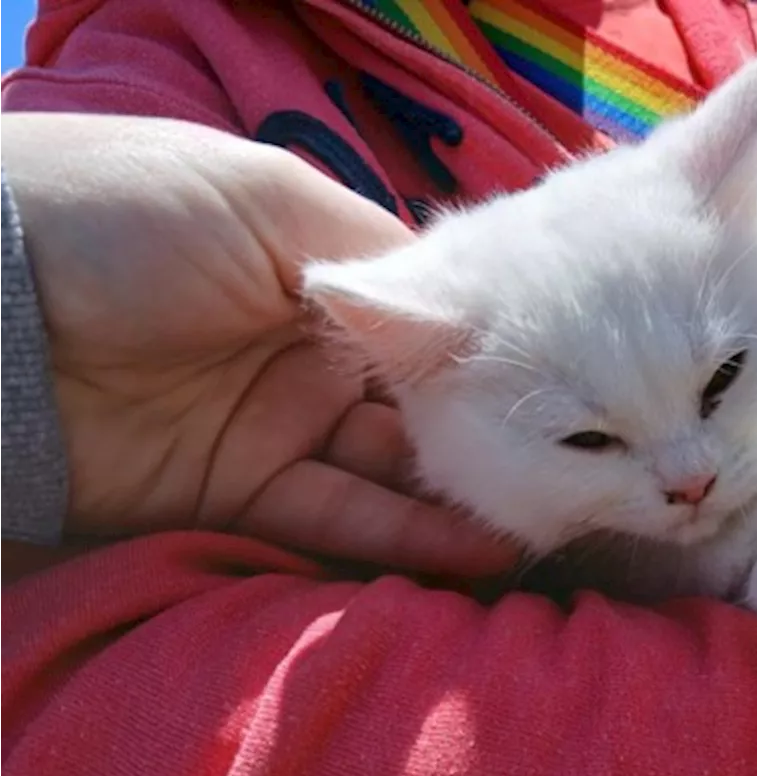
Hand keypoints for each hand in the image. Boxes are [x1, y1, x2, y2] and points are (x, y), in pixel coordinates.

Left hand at [0, 113, 516, 573]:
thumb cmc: (136, 217)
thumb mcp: (268, 199)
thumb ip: (378, 256)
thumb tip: (465, 307)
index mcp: (321, 276)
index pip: (427, 325)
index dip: (488, 354)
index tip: (561, 385)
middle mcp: (310, 355)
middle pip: (419, 405)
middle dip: (487, 435)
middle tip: (573, 467)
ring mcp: (277, 429)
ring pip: (389, 471)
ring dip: (462, 498)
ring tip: (543, 522)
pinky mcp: (239, 495)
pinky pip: (335, 519)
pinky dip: (403, 537)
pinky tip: (478, 548)